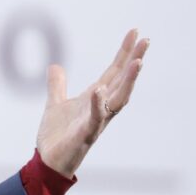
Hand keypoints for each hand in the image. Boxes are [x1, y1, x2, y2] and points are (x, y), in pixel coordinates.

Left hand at [35, 29, 149, 178]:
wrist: (48, 162)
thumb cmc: (57, 136)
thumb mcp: (55, 103)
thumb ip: (58, 86)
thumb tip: (55, 66)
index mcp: (95, 98)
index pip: (114, 71)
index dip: (124, 52)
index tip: (135, 32)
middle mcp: (102, 108)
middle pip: (122, 81)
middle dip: (134, 61)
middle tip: (146, 41)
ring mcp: (96, 121)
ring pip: (118, 99)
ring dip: (128, 81)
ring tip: (137, 62)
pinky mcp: (85, 134)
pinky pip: (94, 118)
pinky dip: (97, 104)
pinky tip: (99, 90)